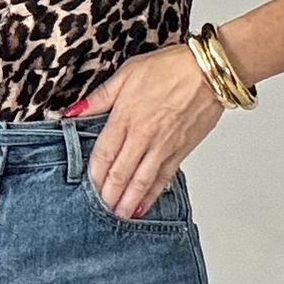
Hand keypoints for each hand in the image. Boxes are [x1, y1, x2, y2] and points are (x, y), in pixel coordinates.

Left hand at [65, 40, 224, 219]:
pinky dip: (154, 194)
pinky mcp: (181, 150)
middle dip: (110, 194)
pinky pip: (164, 177)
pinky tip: (145, 205)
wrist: (209, 72)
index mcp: (126, 117)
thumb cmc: (171, 68)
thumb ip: (100, 98)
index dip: (95, 174)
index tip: (89, 187)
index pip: (104, 153)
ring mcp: (163, 146)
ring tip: (120, 215)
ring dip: (130, 201)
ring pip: (142, 180)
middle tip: (102, 210)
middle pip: (121, 172)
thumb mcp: (127, 74)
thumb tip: (74, 112)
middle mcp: (144, 136)